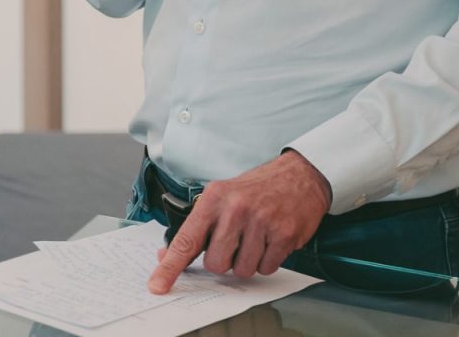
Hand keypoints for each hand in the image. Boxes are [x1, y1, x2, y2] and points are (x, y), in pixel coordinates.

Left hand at [147, 151, 331, 293]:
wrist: (300, 174)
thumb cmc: (257, 189)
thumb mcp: (222, 197)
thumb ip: (198, 227)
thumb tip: (168, 255)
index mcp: (214, 198)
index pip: (187, 239)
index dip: (170, 266)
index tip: (158, 284)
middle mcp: (236, 208)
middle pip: (216, 263)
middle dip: (225, 260)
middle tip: (237, 241)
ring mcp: (262, 221)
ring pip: (242, 270)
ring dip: (248, 261)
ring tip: (257, 236)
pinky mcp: (284, 233)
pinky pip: (266, 268)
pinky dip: (268, 259)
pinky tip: (272, 238)